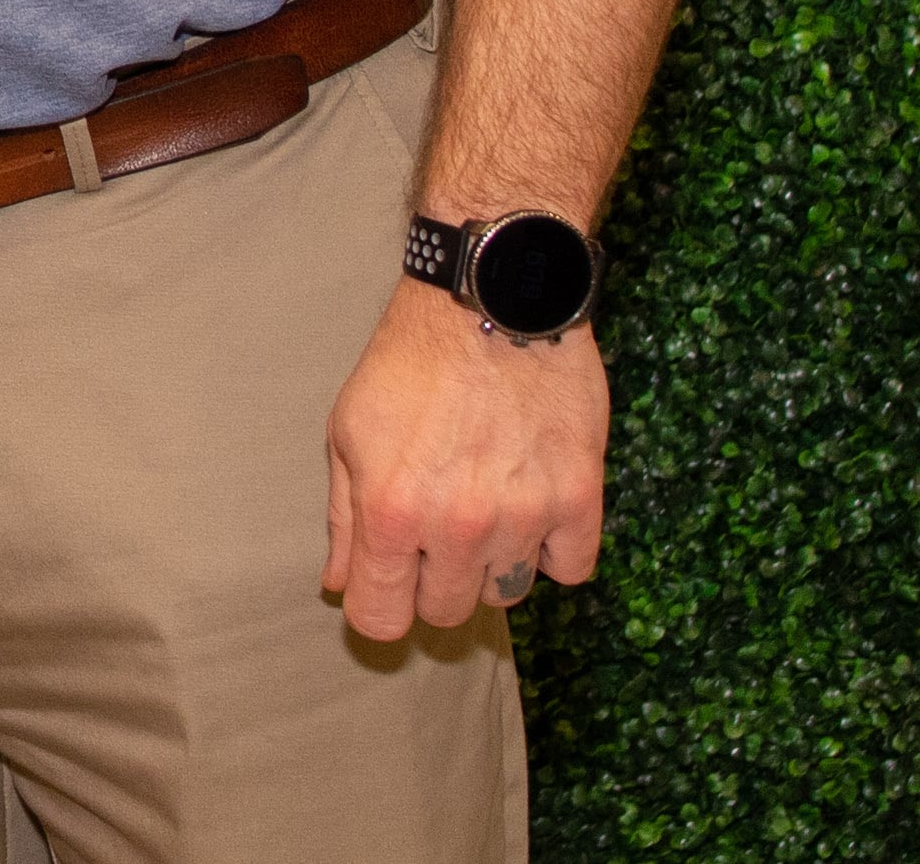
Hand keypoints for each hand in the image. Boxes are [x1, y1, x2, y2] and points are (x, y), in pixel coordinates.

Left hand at [320, 276, 607, 640]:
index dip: (380, 608)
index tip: (388, 587)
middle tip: (438, 529)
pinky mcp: (579, 499)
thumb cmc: (412, 360)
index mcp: (391, 512)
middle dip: (435, 581)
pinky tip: (534, 508)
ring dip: (492, 564)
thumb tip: (340, 583)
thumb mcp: (350, 429)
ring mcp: (523, 517)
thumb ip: (343, 516)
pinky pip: (570, 570)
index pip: (381, 620)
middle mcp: (458, 527)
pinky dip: (553, 550)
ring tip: (486, 506)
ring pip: (506, 594)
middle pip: (447, 612)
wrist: (491, 299)